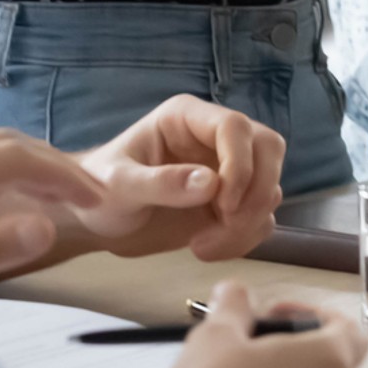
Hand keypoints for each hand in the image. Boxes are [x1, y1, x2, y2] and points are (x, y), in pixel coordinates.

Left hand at [76, 95, 285, 260]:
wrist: (99, 222)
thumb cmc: (98, 191)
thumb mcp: (118, 187)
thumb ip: (160, 184)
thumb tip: (211, 183)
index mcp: (187, 118)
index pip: (235, 126)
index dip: (240, 163)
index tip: (224, 204)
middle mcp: (214, 138)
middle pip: (268, 148)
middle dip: (256, 192)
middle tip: (228, 223)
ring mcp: (228, 168)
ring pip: (269, 184)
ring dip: (249, 221)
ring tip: (203, 246)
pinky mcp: (233, 200)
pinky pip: (261, 215)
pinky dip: (246, 237)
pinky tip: (208, 249)